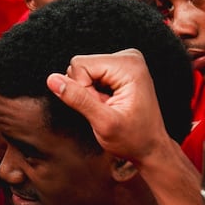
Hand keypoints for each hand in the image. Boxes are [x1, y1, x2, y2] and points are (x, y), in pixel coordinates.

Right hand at [46, 48, 167, 163]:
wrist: (151, 147)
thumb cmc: (133, 139)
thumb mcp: (103, 123)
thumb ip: (77, 99)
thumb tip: (52, 79)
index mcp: (128, 65)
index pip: (79, 65)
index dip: (82, 90)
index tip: (101, 107)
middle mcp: (129, 57)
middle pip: (81, 65)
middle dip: (86, 90)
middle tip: (106, 108)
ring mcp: (125, 60)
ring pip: (84, 69)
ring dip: (90, 91)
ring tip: (109, 106)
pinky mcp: (120, 66)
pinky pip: (91, 73)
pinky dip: (95, 90)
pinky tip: (110, 101)